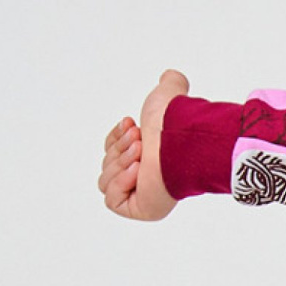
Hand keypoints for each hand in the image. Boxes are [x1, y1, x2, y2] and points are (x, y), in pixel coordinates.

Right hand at [99, 68, 188, 219]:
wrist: (181, 141)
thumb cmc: (175, 122)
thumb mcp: (167, 94)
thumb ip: (170, 85)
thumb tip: (171, 77)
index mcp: (146, 157)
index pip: (111, 152)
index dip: (115, 138)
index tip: (131, 125)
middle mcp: (144, 177)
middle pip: (106, 165)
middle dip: (119, 149)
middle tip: (139, 141)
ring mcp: (141, 195)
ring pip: (105, 180)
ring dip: (120, 163)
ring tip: (142, 153)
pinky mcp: (139, 209)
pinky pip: (111, 200)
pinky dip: (119, 182)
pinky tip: (138, 171)